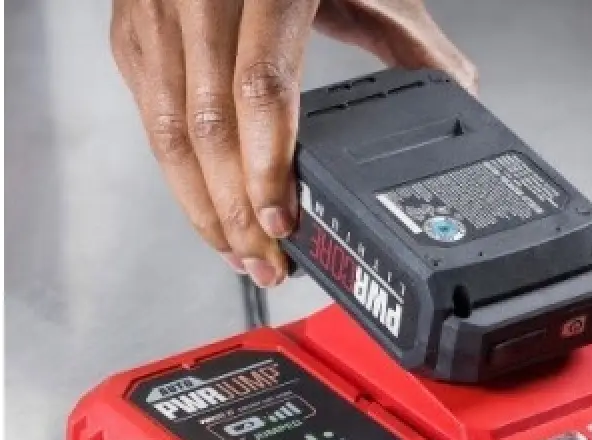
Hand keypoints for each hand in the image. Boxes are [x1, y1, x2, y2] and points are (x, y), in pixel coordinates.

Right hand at [109, 0, 475, 286]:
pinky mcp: (133, 31)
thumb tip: (458, 91)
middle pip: (206, 127)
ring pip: (165, 131)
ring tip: (239, 253)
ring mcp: (156, 11)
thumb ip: (405, 36)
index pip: (259, 88)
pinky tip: (207, 209)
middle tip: (267, 262)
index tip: (283, 221)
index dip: (267, 167)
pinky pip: (148, 116)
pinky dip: (178, 175)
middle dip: (235, 211)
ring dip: (201, 207)